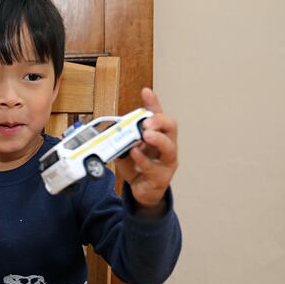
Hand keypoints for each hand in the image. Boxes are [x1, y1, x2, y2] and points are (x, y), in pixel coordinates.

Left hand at [115, 88, 178, 208]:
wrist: (143, 191)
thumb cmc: (139, 167)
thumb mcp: (129, 148)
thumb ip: (123, 138)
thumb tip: (113, 128)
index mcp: (158, 135)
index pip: (158, 115)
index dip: (153, 103)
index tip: (146, 92)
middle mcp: (166, 146)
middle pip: (171, 127)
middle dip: (159, 120)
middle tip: (146, 121)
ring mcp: (166, 162)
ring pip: (169, 148)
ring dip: (157, 139)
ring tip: (146, 135)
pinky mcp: (161, 178)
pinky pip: (154, 167)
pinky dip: (143, 159)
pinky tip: (135, 153)